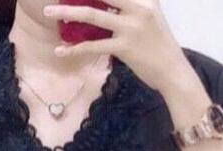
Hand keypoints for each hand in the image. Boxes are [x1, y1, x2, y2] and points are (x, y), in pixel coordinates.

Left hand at [43, 0, 188, 91]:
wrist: (173, 71)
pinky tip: (60, 50)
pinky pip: (93, 46)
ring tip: (49, 12)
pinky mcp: (124, 48)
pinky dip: (75, 48)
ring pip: (93, 15)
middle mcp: (138, 8)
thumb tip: (119, 5)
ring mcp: (130, 27)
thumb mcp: (154, 17)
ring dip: (67, 12)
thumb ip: (139, 5)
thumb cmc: (161, 46)